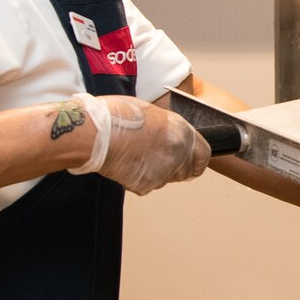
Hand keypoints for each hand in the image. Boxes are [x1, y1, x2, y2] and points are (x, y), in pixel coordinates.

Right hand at [68, 93, 209, 194]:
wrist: (95, 133)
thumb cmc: (117, 115)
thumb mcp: (152, 113)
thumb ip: (168, 128)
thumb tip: (171, 137)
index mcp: (182, 132)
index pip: (204, 156)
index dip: (196, 160)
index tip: (191, 162)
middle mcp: (177, 153)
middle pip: (186, 172)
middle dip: (174, 168)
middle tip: (155, 158)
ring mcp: (162, 172)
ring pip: (165, 179)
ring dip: (156, 172)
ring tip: (135, 155)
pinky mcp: (145, 185)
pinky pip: (147, 186)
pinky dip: (139, 178)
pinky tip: (126, 163)